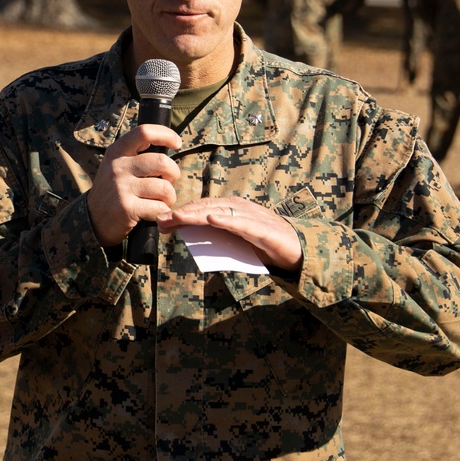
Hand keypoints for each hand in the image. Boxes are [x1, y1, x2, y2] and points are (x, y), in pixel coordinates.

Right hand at [87, 124, 181, 247]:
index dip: (166, 134)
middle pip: (162, 162)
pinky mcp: (127, 208)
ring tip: (161, 201)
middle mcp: (118, 167)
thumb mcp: (117, 165)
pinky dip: (163, 212)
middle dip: (174, 174)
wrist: (93, 219)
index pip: (144, 132)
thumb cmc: (115, 190)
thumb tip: (170, 144)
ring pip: (164, 188)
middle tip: (168, 182)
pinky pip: (159, 207)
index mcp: (117, 151)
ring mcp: (121, 187)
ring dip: (169, 197)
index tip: (177, 143)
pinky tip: (154, 213)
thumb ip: (137, 154)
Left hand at [158, 196, 302, 271]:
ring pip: (219, 212)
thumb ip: (217, 239)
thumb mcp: (236, 242)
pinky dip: (226, 220)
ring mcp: (251, 217)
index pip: (202, 209)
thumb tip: (192, 241)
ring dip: (197, 215)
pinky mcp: (263, 229)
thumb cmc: (265, 247)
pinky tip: (211, 220)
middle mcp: (240, 209)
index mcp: (232, 211)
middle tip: (161, 220)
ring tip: (177, 217)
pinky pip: (242, 223)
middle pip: (206, 208)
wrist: (298, 252)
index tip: (161, 222)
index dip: (181, 214)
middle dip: (182, 213)